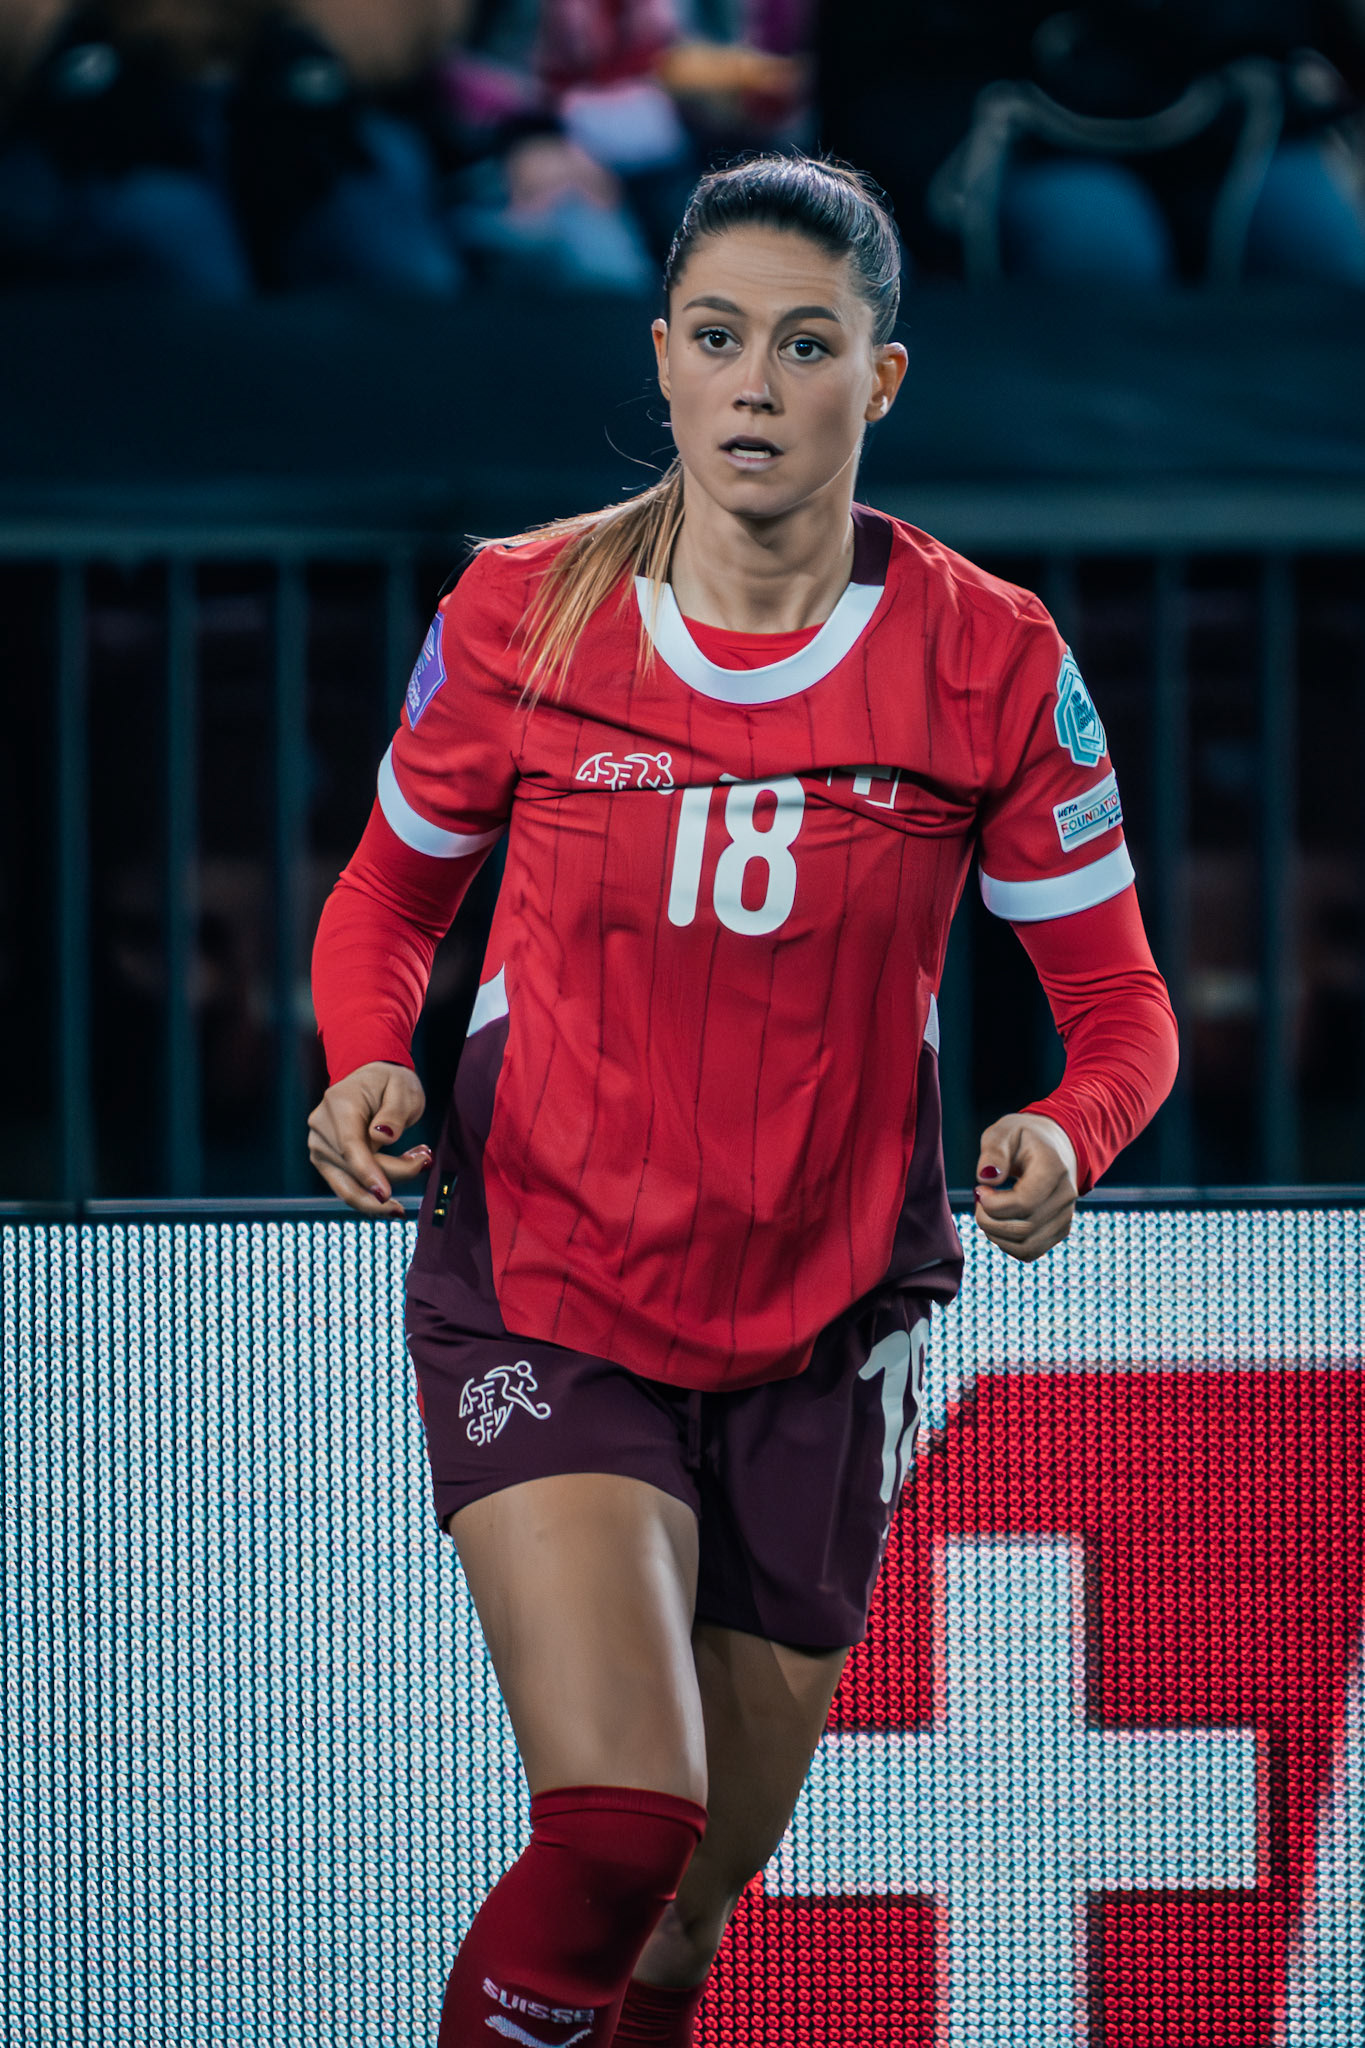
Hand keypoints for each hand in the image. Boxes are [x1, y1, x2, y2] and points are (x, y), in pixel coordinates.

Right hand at [307, 1062, 430, 1217]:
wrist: (370, 1080)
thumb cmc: (389, 1083)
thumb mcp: (403, 1088)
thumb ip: (394, 1113)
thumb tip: (382, 1137)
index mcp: (338, 1103)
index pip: (350, 1145)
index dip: (367, 1172)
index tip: (385, 1194)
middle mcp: (321, 1127)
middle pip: (354, 1168)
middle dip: (393, 1173)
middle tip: (425, 1159)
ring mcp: (319, 1147)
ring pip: (350, 1185)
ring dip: (386, 1184)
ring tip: (416, 1162)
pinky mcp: (325, 1162)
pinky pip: (349, 1187)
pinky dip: (374, 1188)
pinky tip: (399, 1174)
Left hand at [973, 1113, 1078, 1261]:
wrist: (1055, 1146)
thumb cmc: (1024, 1138)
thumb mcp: (1004, 1132)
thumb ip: (994, 1151)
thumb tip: (986, 1178)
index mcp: (1054, 1168)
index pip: (1024, 1202)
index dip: (994, 1203)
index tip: (979, 1189)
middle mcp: (1066, 1196)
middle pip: (1023, 1228)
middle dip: (988, 1220)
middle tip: (978, 1200)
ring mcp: (1065, 1216)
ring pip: (1026, 1246)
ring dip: (995, 1235)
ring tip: (987, 1212)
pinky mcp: (1059, 1230)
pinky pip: (1030, 1251)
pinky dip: (1007, 1244)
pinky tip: (999, 1223)